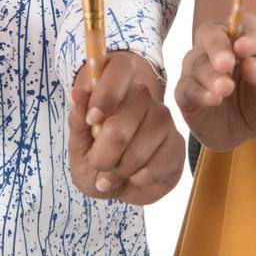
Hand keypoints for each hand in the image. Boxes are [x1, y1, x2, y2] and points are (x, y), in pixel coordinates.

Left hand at [68, 51, 185, 204]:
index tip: (92, 119)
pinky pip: (156, 165)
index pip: (120, 67)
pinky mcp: (177, 143)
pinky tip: (136, 176)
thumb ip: (78, 122)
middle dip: (104, 154)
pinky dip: (139, 179)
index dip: (106, 92)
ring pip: (139, 148)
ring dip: (121, 170)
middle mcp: (142, 96)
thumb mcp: (79, 147)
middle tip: (98, 166)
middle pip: (123, 119)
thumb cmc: (96, 162)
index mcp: (116, 87)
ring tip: (116, 173)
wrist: (120, 188)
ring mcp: (163, 118)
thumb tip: (78, 94)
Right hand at [175, 14, 255, 150]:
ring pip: (195, 61)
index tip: (245, 48)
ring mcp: (200, 69)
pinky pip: (185, 87)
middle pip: (210, 33)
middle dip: (216, 47)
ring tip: (225, 89)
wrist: (248, 134)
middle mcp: (219, 49)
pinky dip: (197, 92)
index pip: (245, 25)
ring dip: (209, 75)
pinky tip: (212, 100)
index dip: (246, 35)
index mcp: (247, 40)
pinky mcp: (186, 92)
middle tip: (226, 63)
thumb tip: (250, 65)